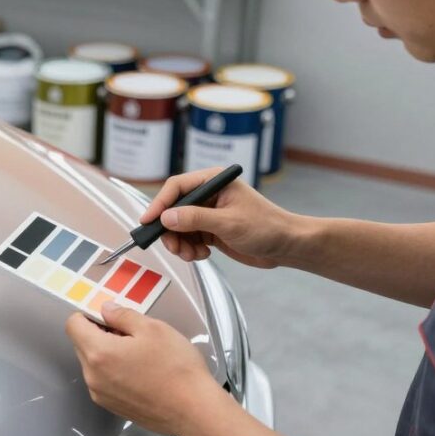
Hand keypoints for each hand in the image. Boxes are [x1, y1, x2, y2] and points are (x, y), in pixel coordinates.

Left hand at [65, 301, 223, 435]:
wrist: (194, 411)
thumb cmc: (176, 367)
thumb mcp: (153, 328)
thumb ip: (122, 315)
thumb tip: (105, 310)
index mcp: (98, 353)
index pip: (73, 325)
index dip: (88, 315)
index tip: (110, 317)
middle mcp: (92, 376)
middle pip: (81, 345)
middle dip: (99, 334)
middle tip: (130, 334)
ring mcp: (101, 395)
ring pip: (92, 364)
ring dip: (107, 354)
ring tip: (138, 355)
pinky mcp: (112, 407)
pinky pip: (103, 382)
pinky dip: (113, 372)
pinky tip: (140, 373)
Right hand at [142, 166, 302, 267]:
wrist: (286, 246)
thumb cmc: (266, 227)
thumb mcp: (229, 223)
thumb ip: (195, 219)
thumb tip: (166, 218)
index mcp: (213, 181)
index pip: (177, 187)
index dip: (160, 204)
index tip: (148, 222)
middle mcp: (208, 194)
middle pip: (173, 209)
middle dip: (170, 230)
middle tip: (174, 247)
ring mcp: (208, 212)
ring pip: (178, 226)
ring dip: (180, 243)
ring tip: (192, 254)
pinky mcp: (210, 229)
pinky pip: (188, 238)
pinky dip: (189, 248)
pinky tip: (202, 254)